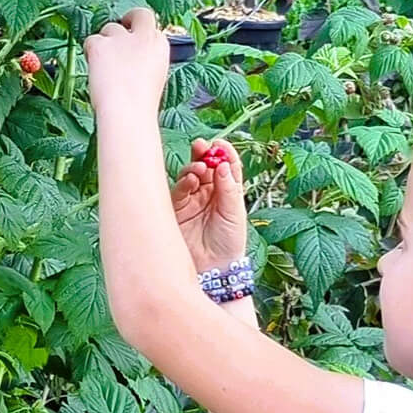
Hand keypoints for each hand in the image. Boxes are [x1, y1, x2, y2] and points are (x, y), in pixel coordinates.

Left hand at [83, 7, 168, 128]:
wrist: (127, 114)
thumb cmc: (140, 106)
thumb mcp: (154, 77)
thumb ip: (146, 60)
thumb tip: (134, 57)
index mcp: (160, 45)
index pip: (152, 24)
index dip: (141, 30)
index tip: (134, 39)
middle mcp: (143, 36)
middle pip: (138, 14)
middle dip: (128, 19)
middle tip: (117, 34)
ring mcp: (121, 38)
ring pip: (109, 28)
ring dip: (106, 43)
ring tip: (105, 68)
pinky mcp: (100, 44)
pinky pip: (90, 40)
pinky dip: (90, 52)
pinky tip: (95, 69)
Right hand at [172, 138, 249, 266]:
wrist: (213, 269)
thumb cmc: (229, 242)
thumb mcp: (235, 213)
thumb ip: (229, 188)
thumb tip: (223, 164)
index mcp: (226, 191)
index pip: (225, 166)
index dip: (223, 153)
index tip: (220, 144)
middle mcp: (208, 192)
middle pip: (205, 166)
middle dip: (204, 153)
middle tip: (203, 146)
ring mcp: (191, 199)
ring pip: (190, 174)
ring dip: (194, 166)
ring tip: (200, 168)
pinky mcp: (176, 208)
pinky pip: (179, 189)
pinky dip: (184, 181)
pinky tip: (190, 180)